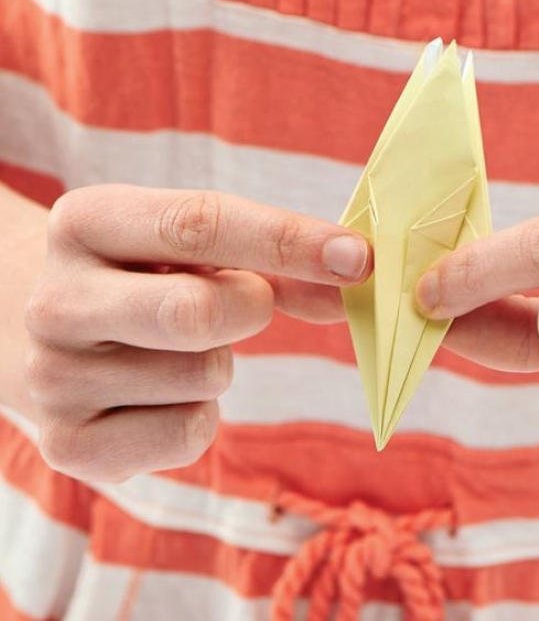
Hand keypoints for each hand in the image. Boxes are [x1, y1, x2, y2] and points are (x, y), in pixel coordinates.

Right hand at [24, 185, 369, 481]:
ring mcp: (52, 376)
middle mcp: (55, 298)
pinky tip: (164, 397)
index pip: (198, 224)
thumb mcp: (201, 253)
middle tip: (246, 303)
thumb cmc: (152, 282)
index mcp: (86, 222)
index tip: (359, 258)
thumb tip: (354, 280)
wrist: (59, 343)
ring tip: (179, 350)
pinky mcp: (67, 445)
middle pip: (193, 311)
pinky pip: (187, 434)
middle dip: (248, 309)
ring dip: (220, 364)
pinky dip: (201, 416)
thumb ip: (280, 264)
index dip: (290, 241)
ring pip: (200, 376)